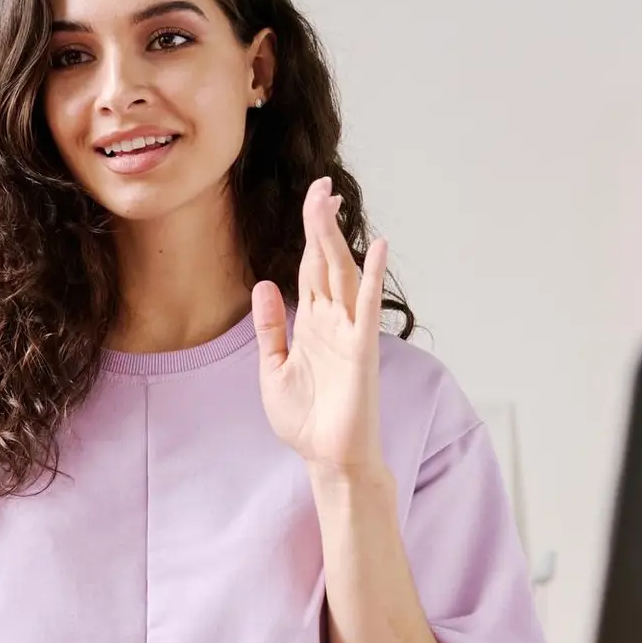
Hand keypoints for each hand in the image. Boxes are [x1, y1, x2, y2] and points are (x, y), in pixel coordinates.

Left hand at [253, 176, 389, 477]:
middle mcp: (333, 322)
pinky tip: (376, 246)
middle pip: (327, 261)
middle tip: (321, 184)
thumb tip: (265, 286)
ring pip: (343, 274)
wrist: (326, 458)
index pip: (310, 268)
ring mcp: (349, 333)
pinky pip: (366, 308)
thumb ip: (270, 328)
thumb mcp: (273, 368)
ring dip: (337, 238)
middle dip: (322, 223)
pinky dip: (371, 276)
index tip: (314, 197)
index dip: (310, 232)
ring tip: (331, 202)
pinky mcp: (362, 350)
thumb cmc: (305, 420)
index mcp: (311, 324)